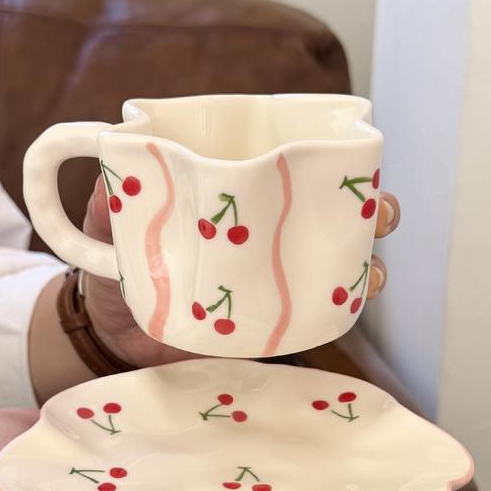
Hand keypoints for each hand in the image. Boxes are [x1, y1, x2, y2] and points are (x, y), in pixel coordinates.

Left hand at [82, 175, 400, 366]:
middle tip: (380, 212)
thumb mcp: (110, 223)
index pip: (292, 169)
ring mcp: (272, 276)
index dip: (332, 161)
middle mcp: (265, 231)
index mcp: (237, 195)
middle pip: (332, 212)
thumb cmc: (119, 260)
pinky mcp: (270, 321)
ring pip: (336, 261)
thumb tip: (112, 170)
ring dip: (366, 260)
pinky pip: (315, 312)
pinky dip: (341, 306)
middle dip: (370, 208)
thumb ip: (112, 196)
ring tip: (375, 268)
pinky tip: (354, 301)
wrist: (111, 330)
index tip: (356, 160)